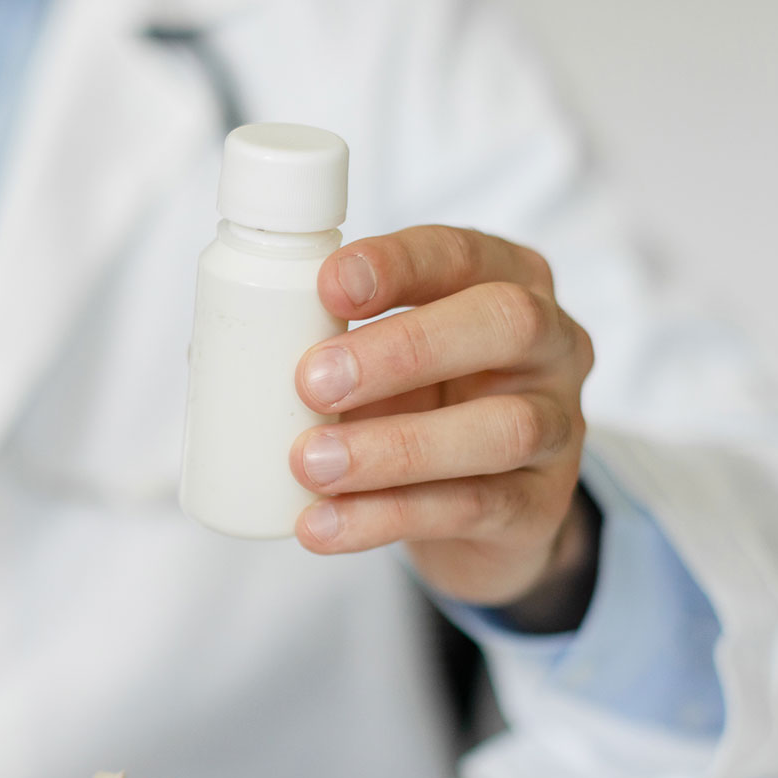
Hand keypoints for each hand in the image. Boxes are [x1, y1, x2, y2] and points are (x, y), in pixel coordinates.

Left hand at [293, 225, 595, 609]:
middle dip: (403, 348)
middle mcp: (550, 344)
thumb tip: (218, 358)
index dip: (397, 265)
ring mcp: (559, 426)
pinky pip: (473, 507)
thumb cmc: (424, 406)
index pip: (460, 253)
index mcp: (506, 281)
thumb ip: (331, 347)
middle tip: (311, 381)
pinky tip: (324, 524)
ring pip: (500, 427)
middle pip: (503, 324)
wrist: (489, 513)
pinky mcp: (540, 506)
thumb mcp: (389, 364)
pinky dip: (388, 517)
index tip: (327, 285)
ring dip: (394, 447)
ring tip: (309, 464)